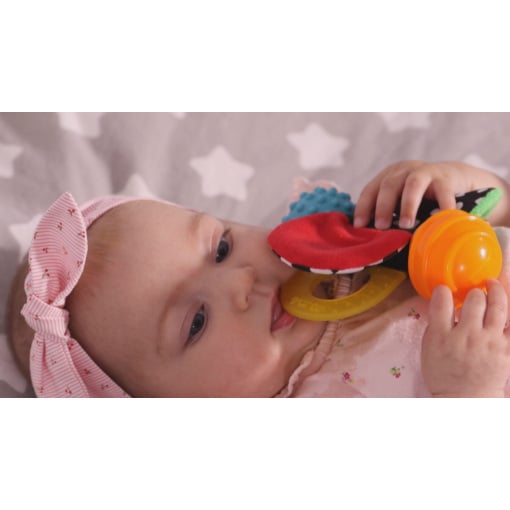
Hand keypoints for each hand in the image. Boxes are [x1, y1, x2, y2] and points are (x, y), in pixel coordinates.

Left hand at [354, 160, 509, 228]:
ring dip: (407, 205)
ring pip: (413, 185)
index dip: (363, 207)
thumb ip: (387, 212)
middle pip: (389, 185)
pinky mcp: (446, 178)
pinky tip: (438, 221)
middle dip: (383, 207)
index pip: (370, 190)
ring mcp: (425, 172)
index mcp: (388, 176)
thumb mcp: (400, 199)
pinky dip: (441, 206)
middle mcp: (404, 171)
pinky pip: (443, 192)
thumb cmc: (420, 196)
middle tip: (381, 227)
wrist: (455, 178)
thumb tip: (367, 237)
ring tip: (405, 225)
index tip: (359, 226)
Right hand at [421, 280, 509, 396]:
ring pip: (498, 306)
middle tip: (474, 294)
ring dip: (496, 291)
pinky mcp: (507, 349)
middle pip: (474, 300)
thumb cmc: (444, 373)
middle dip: (474, 292)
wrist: (465, 398)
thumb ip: (435, 324)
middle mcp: (467, 336)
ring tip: (493, 286)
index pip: (442, 301)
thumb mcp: (428, 348)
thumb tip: (441, 303)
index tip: (444, 290)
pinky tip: (507, 304)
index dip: (443, 291)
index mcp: (442, 335)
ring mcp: (490, 342)